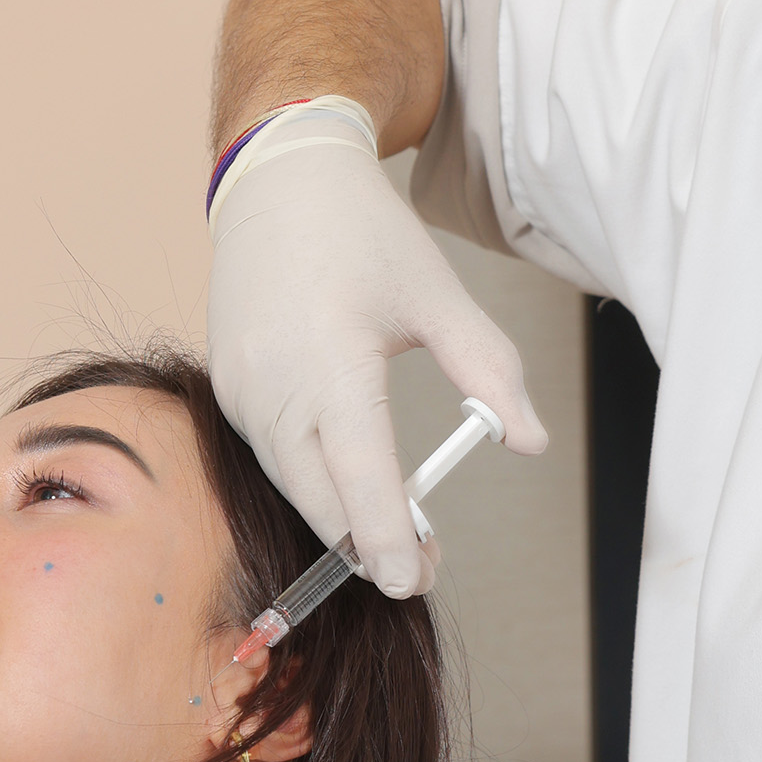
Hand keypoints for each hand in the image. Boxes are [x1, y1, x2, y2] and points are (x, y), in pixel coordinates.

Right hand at [206, 131, 546, 596]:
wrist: (279, 181)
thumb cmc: (363, 234)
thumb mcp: (440, 297)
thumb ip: (491, 372)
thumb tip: (531, 441)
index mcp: (331, 366)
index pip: (362, 482)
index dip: (390, 542)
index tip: (416, 580)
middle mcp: (275, 391)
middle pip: (322, 505)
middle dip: (372, 548)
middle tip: (426, 567)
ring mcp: (243, 396)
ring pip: (295, 489)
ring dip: (343, 520)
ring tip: (402, 530)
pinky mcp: (230, 394)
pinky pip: (275, 460)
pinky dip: (315, 484)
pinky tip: (355, 486)